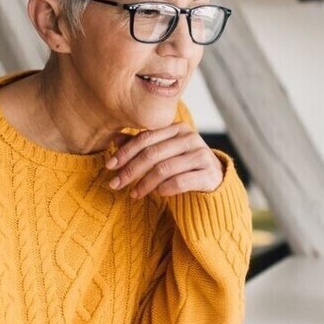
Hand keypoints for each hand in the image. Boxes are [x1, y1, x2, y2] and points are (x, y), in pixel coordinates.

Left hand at [106, 123, 223, 199]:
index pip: (146, 138)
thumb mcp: (163, 154)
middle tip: (115, 184)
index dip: (125, 152)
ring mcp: (202, 155)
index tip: (109, 166)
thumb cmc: (183, 166)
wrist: (215, 182)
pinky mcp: (209, 174)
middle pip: (153, 153)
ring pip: (164, 168)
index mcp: (178, 128)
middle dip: (130, 170)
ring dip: (144, 183)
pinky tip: (156, 195)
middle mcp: (191, 138)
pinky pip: (180, 182)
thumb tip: (115, 139)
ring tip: (134, 194)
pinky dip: (164, 189)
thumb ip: (143, 146)